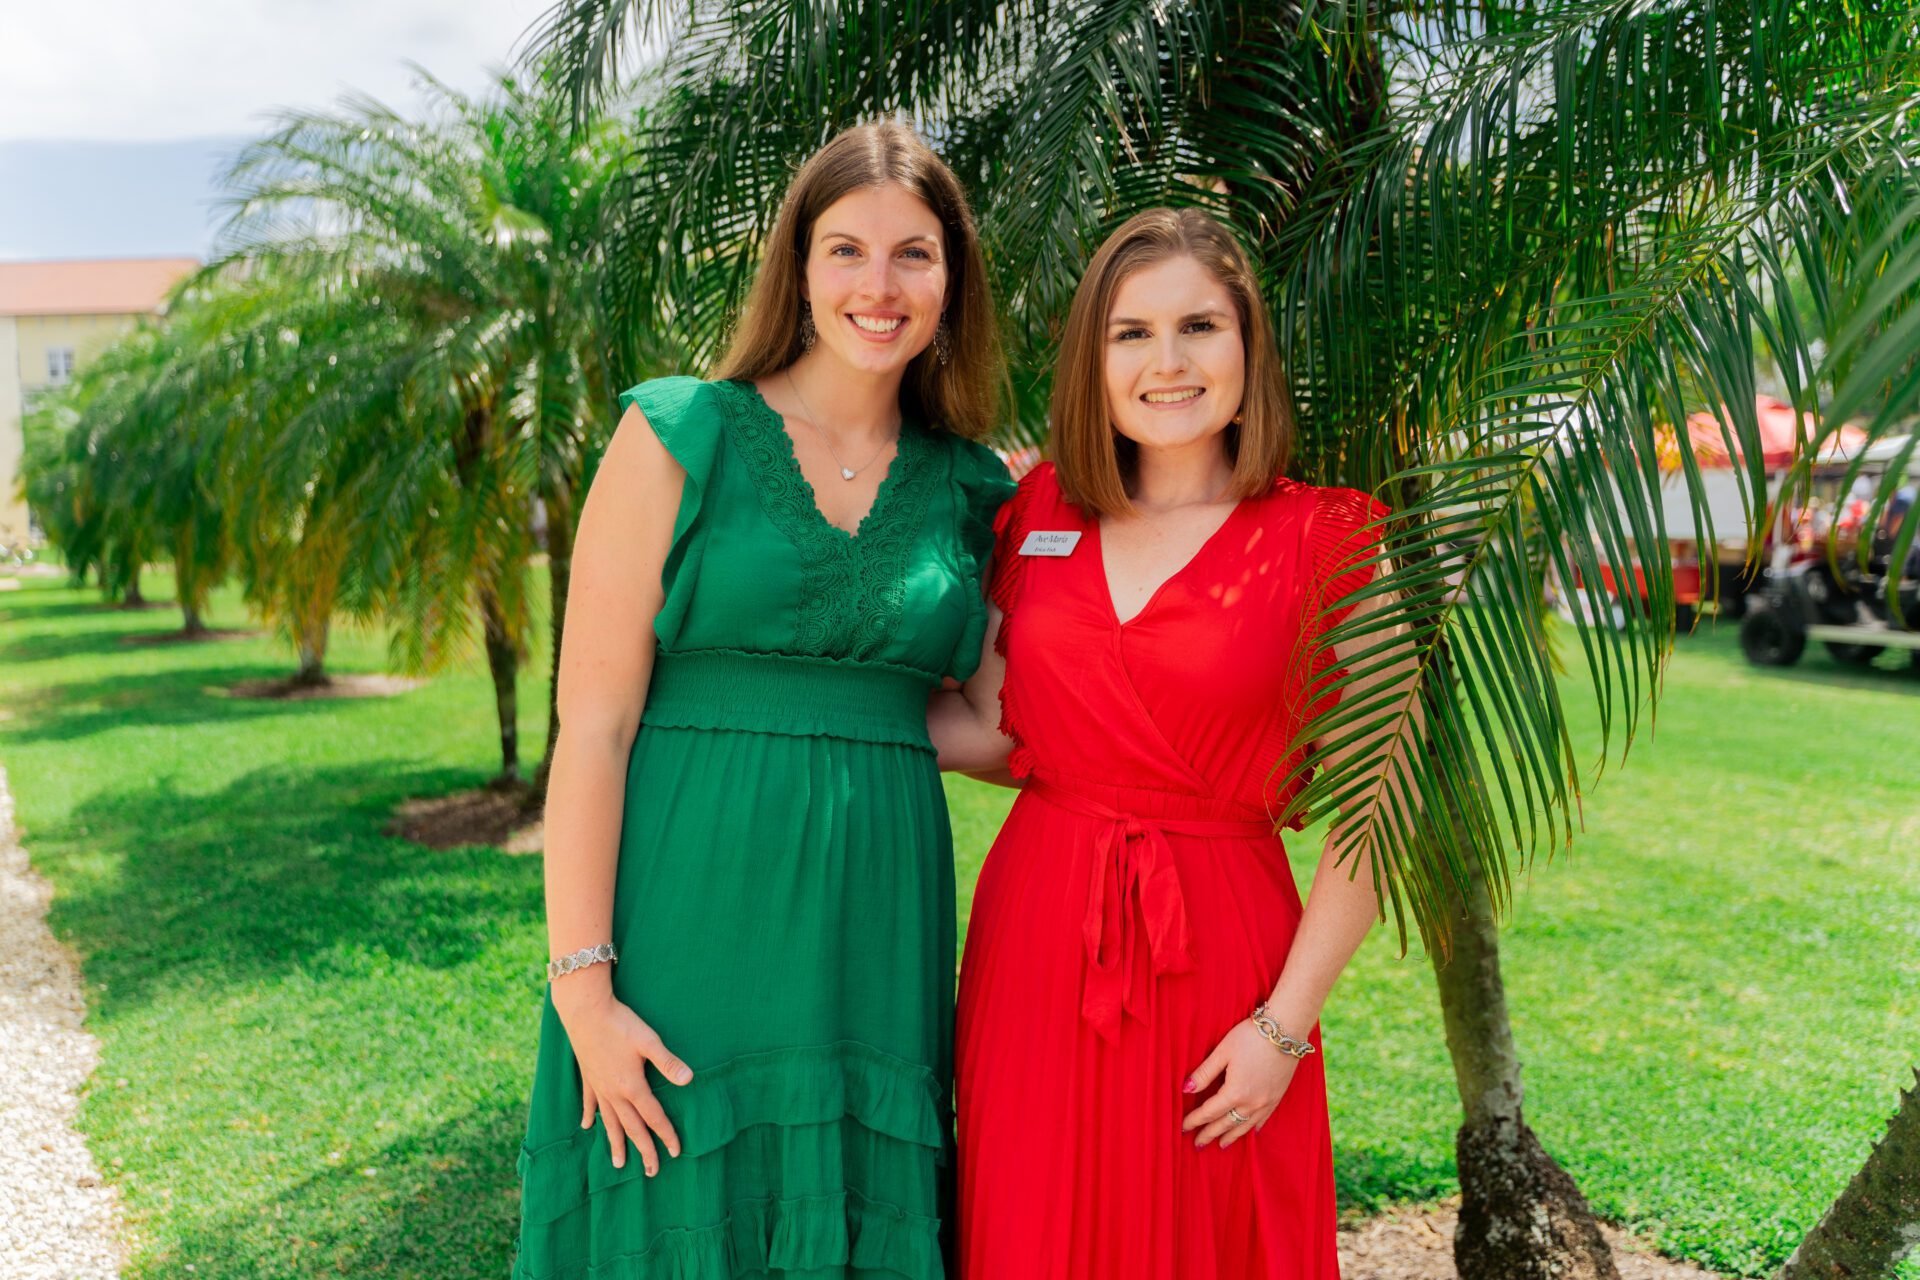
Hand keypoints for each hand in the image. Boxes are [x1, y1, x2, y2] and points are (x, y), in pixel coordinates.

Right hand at [554, 986, 693, 1174]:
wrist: (585, 1011)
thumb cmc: (620, 1024)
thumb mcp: (649, 1041)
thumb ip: (668, 1062)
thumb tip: (689, 1080)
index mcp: (632, 1086)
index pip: (653, 1117)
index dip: (666, 1135)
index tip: (676, 1151)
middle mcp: (614, 1093)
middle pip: (631, 1128)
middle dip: (644, 1150)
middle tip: (652, 1172)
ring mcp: (599, 1087)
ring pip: (609, 1122)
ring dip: (615, 1143)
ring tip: (619, 1164)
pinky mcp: (588, 1077)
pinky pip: (589, 1103)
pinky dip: (589, 1115)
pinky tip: (586, 1127)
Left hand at [1180, 1019, 1301, 1149]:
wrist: (1286, 1030)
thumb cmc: (1251, 1037)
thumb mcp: (1223, 1051)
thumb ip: (1204, 1073)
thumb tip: (1186, 1089)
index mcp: (1235, 1092)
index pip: (1210, 1112)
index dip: (1195, 1121)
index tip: (1183, 1128)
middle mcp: (1252, 1103)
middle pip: (1226, 1124)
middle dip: (1210, 1134)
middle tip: (1198, 1144)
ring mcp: (1267, 1102)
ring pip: (1245, 1126)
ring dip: (1231, 1136)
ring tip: (1221, 1145)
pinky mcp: (1278, 1097)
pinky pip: (1263, 1119)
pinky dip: (1252, 1127)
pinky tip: (1249, 1131)